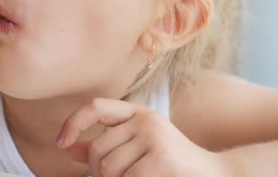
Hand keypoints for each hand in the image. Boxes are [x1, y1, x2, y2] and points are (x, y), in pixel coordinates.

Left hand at [57, 99, 229, 176]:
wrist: (216, 176)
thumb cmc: (171, 166)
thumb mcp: (135, 150)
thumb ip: (103, 147)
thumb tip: (65, 146)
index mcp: (138, 113)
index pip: (95, 107)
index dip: (73, 123)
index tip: (61, 143)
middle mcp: (145, 120)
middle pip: (97, 149)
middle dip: (96, 173)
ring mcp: (153, 137)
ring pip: (107, 168)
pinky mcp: (159, 157)